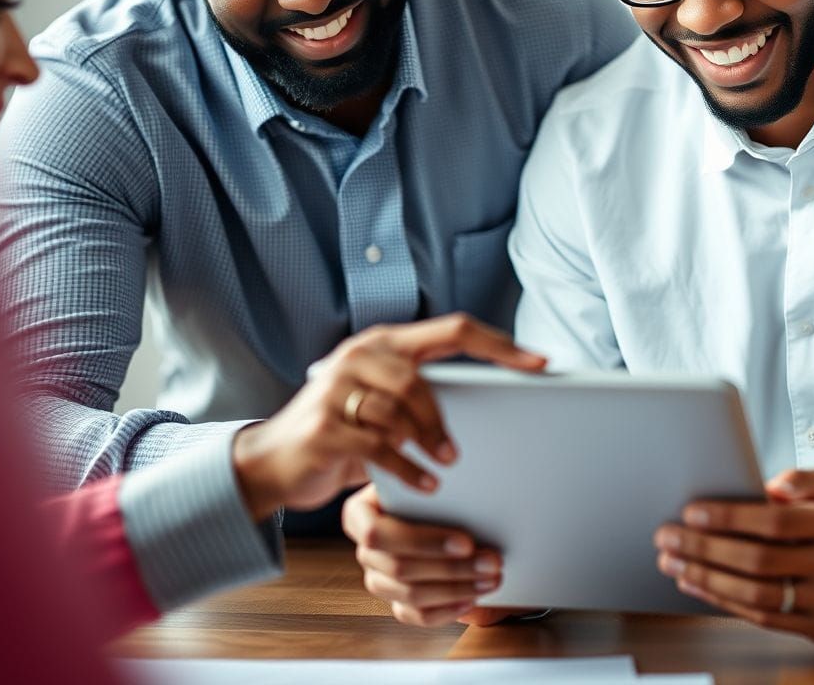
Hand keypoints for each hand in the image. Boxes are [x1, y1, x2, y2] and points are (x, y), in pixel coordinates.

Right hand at [232, 313, 546, 519]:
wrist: (273, 462)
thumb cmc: (341, 435)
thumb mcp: (380, 406)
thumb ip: (419, 394)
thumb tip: (492, 403)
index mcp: (383, 343)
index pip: (453, 330)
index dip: (500, 345)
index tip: (540, 363)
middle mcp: (358, 355)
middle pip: (420, 376)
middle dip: (444, 416)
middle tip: (461, 451)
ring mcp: (335, 386)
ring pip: (397, 407)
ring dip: (426, 441)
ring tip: (444, 467)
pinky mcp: (324, 423)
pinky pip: (378, 444)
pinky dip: (406, 467)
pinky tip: (424, 484)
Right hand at [344, 484, 528, 626]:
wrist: (435, 506)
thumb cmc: (431, 489)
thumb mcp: (426, 478)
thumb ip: (432, 486)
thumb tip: (469, 497)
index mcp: (359, 514)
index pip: (378, 533)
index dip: (423, 541)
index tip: (466, 542)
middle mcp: (365, 550)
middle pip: (400, 567)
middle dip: (452, 567)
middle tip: (492, 562)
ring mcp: (377, 579)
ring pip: (411, 594)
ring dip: (456, 589)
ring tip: (490, 578)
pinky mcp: (395, 602)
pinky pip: (415, 615)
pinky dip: (446, 610)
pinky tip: (472, 598)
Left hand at [654, 468, 813, 642]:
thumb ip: (806, 479)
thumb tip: (762, 485)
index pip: (774, 521)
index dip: (728, 517)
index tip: (691, 511)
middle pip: (757, 560)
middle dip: (702, 549)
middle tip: (666, 537)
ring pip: (756, 596)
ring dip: (707, 580)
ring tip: (673, 564)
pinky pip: (767, 620)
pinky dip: (727, 604)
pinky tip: (701, 588)